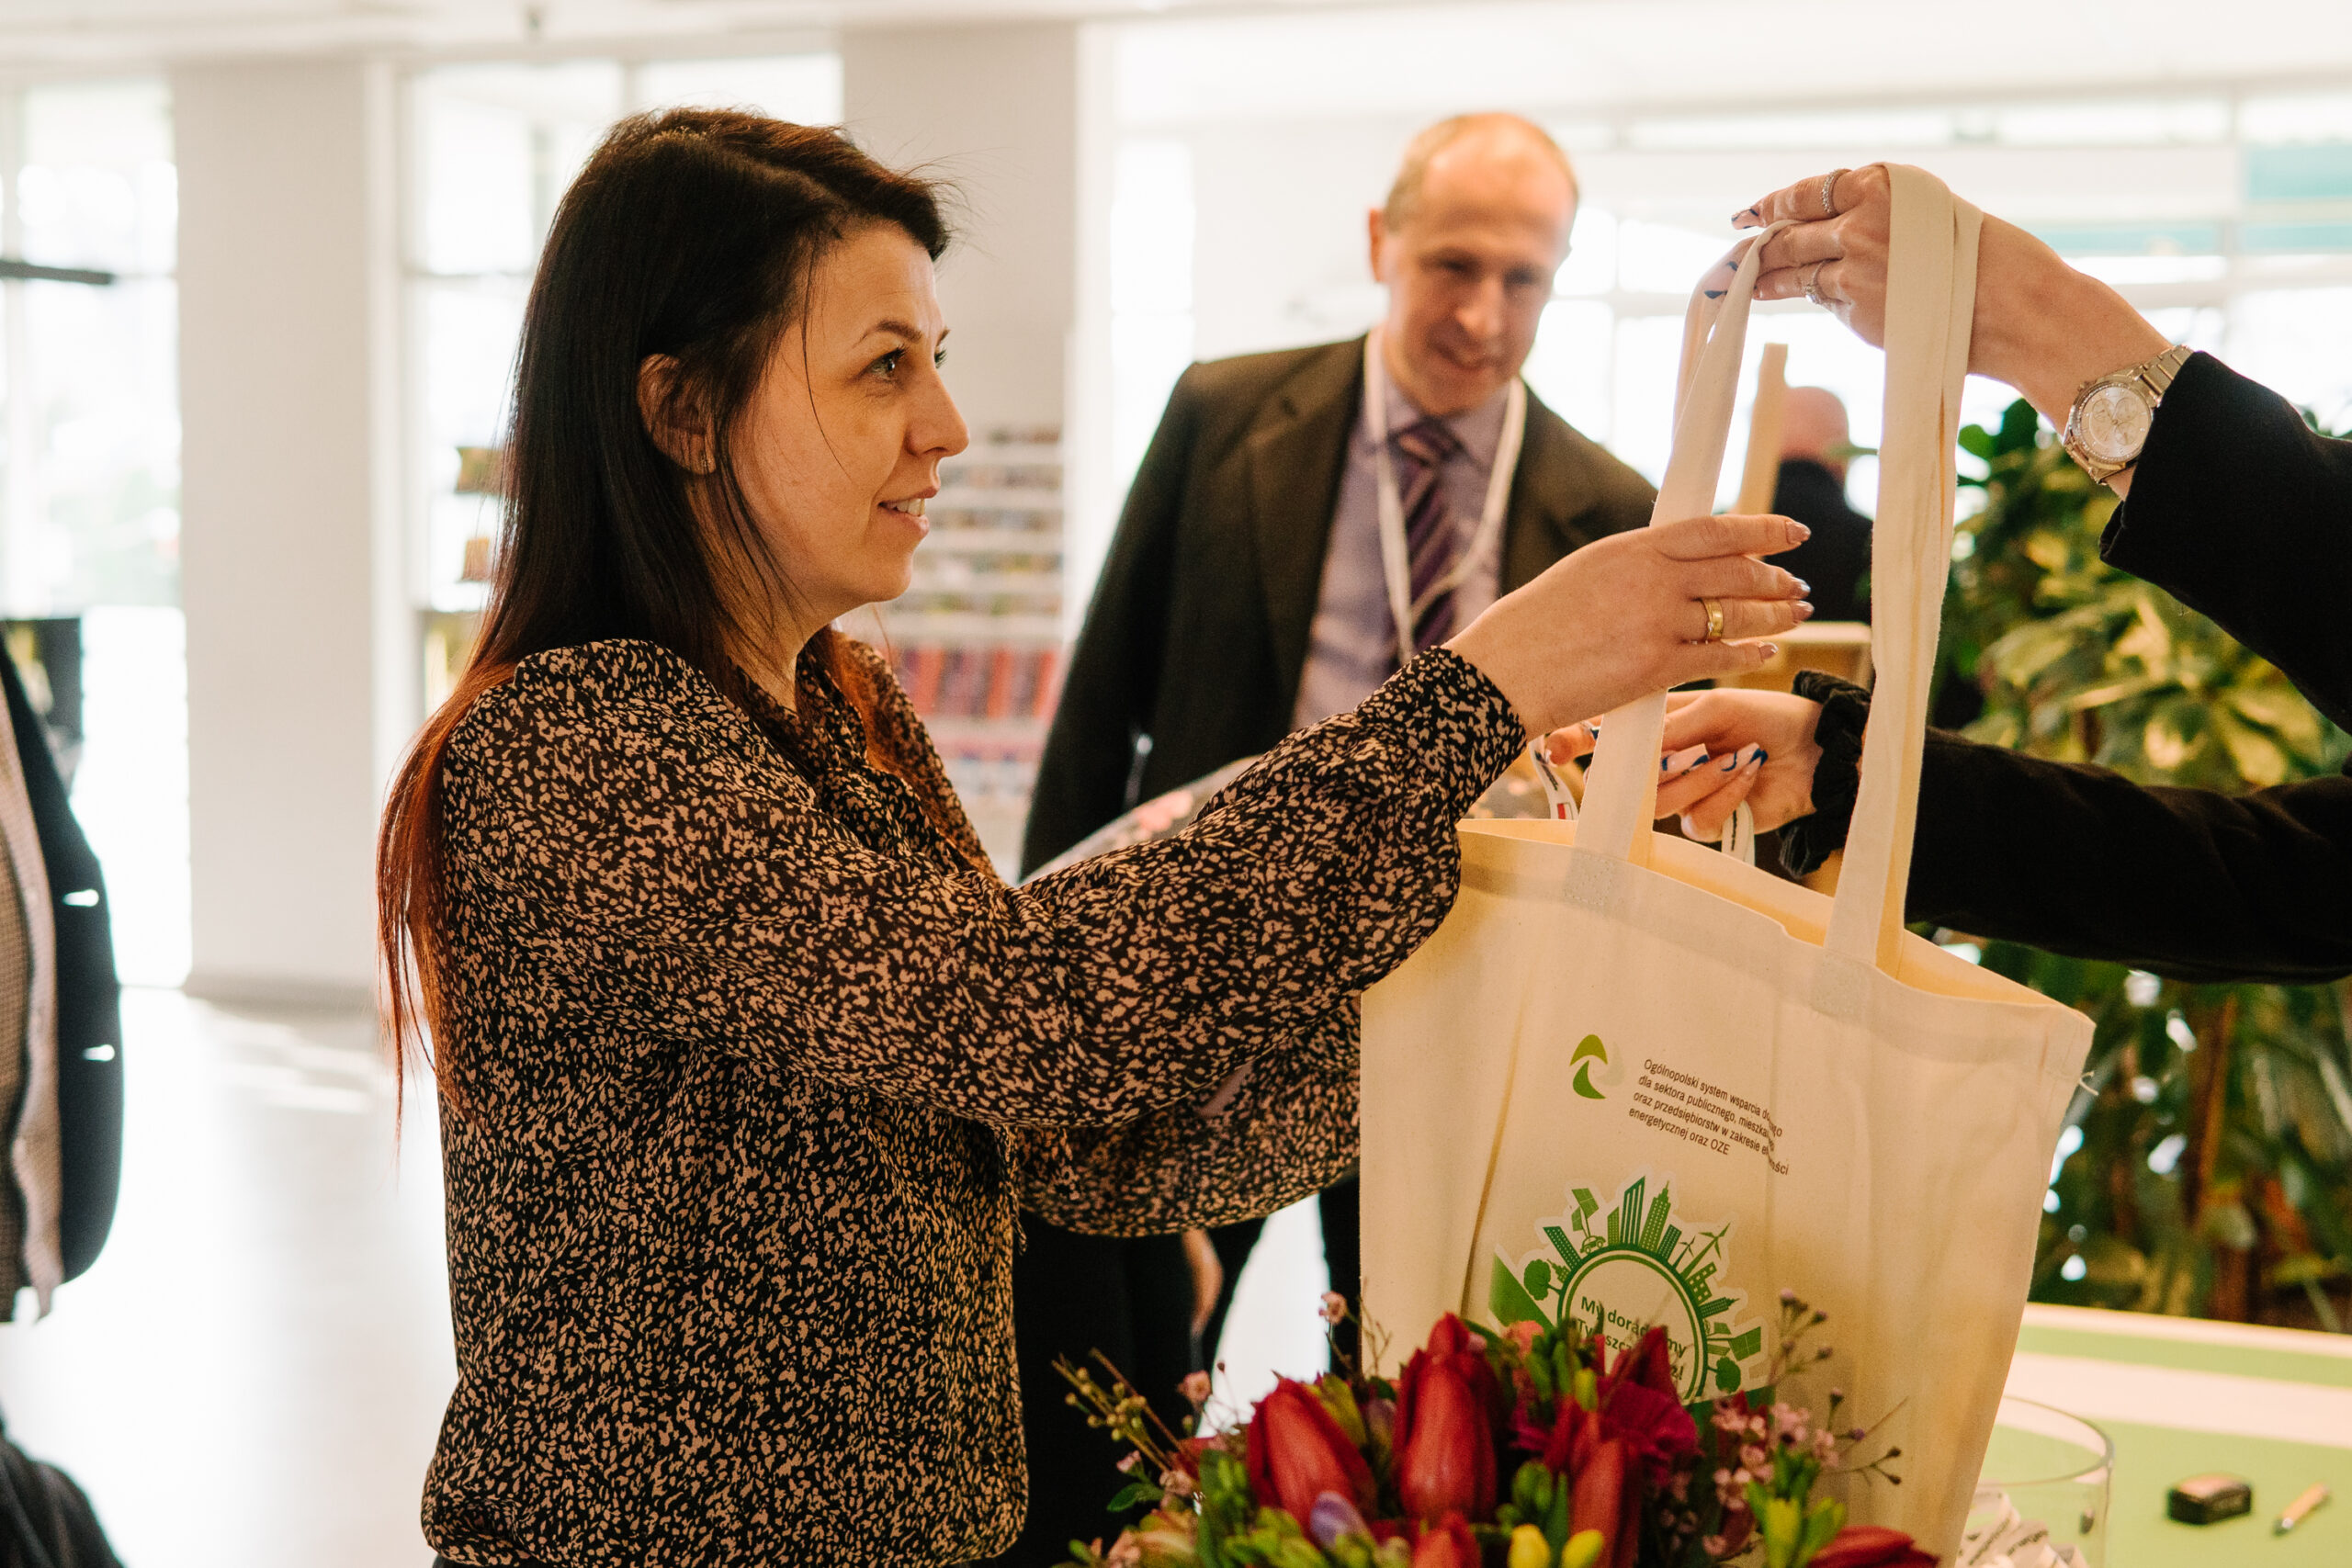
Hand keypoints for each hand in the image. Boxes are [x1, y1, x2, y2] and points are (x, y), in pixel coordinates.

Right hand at [1447, 514, 1813, 737]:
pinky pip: (1719, 657)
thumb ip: (1634, 566)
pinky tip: (1764, 653)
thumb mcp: (1585, 573)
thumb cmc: (1532, 625)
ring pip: (1736, 616)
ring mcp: (1657, 623)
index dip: (1763, 531)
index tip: (1792, 533)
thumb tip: (1674, 565)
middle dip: (1776, 580)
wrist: (1503, 671)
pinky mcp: (1655, 668)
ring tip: (1795, 617)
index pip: (1716, 530)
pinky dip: (1749, 654)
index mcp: (1633, 548)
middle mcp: (1652, 579)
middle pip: (1737, 573)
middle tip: (1796, 586)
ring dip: (1774, 617)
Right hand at [1549, 688, 1823, 839]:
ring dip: (1699, 779)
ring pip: (1661, 804)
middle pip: (1626, 781)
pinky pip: (1695, 822)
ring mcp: (1683, 794)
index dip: (1574, 743)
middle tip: (1691, 752)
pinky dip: (1723, 796)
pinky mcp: (1708, 821)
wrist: (1817, 750)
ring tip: (1733, 757)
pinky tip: (1746, 773)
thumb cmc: (1768, 716)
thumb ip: (1675, 728)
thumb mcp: (1718, 706)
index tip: (1553, 748)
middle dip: (1655, 768)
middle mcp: (1664, 762)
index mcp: (1658, 727)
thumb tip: (1639, 751)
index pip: (1606, 737)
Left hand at [1732, 166, 2168, 485]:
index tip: (1747, 216)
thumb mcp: (1930, 214)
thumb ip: (1878, 217)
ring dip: (1769, 284)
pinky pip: (1831, 306)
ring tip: (1746, 288)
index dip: (1771, 206)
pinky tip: (1835, 307)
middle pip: (1788, 237)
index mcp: (1881, 184)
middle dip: (1755, 251)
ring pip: (1797, 276)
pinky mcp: (1855, 310)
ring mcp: (1853, 268)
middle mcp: (1860, 220)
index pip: (1807, 194)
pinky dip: (1830, 306)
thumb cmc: (1991, 260)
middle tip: (1730, 261)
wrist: (2019, 307)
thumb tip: (1821, 239)